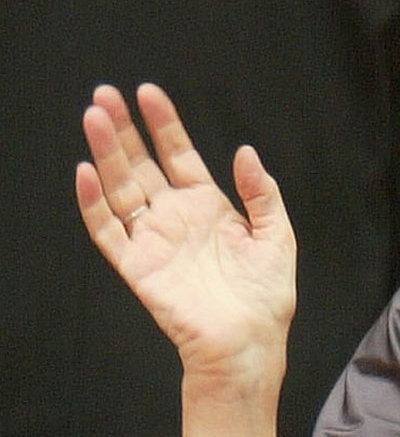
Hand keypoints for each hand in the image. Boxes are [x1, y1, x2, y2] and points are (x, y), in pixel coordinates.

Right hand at [75, 83, 295, 392]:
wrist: (249, 343)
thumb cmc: (265, 297)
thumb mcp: (277, 236)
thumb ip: (262, 193)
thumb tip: (245, 152)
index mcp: (208, 206)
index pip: (178, 155)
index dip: (164, 124)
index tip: (148, 93)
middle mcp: (175, 218)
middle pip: (141, 164)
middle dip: (123, 128)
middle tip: (105, 93)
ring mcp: (153, 240)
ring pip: (120, 187)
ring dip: (105, 154)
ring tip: (93, 117)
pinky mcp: (136, 266)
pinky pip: (107, 230)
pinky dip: (93, 203)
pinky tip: (85, 172)